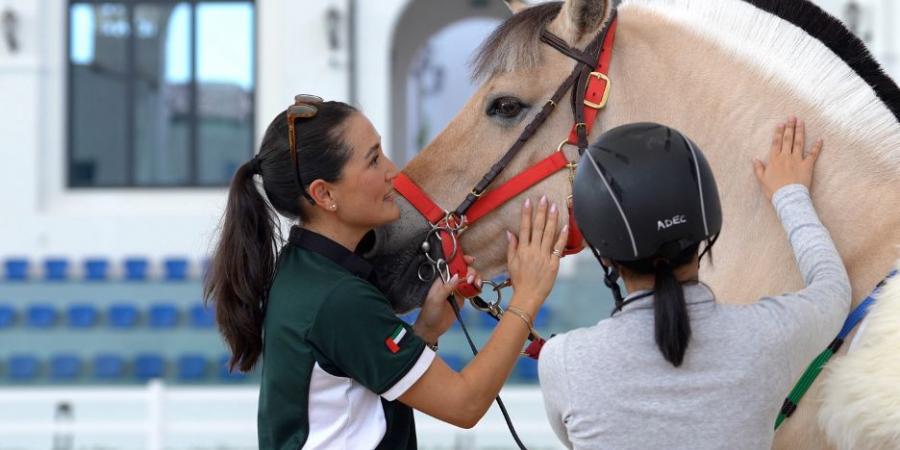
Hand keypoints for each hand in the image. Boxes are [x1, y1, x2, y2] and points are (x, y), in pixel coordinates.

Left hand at [413, 256, 480, 344]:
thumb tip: (457, 276)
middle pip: (464, 271)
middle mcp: (451, 282)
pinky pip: (472, 289)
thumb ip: (446, 288)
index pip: (452, 265)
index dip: (461, 260)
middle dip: (471, 272)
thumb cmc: (430, 313)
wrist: (432, 328)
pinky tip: (478, 290)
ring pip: (470, 279)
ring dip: (476, 279)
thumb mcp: (436, 300)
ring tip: (477, 285)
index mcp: (442, 280)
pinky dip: (477, 288)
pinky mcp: (462, 298)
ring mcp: (457, 290)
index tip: (470, 260)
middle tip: (472, 281)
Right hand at [506, 195, 567, 313]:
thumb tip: (510, 232)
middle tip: (544, 198)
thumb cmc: (519, 281)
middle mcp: (533, 250)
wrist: (528, 296)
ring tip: (555, 206)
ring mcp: (544, 256)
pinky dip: (562, 237)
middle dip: (541, 211)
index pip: (524, 228)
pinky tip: (565, 226)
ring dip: (552, 219)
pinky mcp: (554, 263)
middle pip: (538, 227)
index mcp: (522, 250)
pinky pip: (559, 248)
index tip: (528, 202)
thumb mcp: (511, 263)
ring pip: (549, 234)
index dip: (526, 214)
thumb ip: (512, 247)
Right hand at [753, 116, 822, 200]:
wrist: (788, 197)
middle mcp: (786, 156)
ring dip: (800, 131)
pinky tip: (820, 138)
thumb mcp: (762, 179)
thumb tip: (755, 159)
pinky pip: (813, 154)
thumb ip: (758, 168)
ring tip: (801, 121)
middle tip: (792, 117)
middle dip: (790, 127)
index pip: (776, 142)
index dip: (778, 132)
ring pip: (799, 142)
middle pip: (788, 139)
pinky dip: (817, 146)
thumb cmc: (774, 190)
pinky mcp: (807, 165)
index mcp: (775, 159)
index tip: (780, 123)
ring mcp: (797, 160)